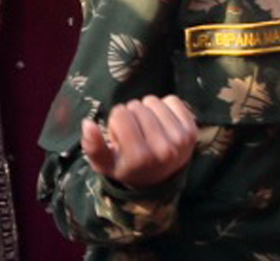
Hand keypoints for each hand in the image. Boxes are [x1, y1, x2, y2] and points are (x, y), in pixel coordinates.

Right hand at [80, 94, 197, 187]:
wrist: (159, 179)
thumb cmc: (127, 166)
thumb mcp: (104, 163)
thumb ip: (92, 146)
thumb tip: (88, 123)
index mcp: (140, 157)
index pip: (120, 114)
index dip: (116, 121)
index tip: (121, 136)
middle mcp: (163, 149)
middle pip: (136, 106)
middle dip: (131, 115)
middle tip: (135, 133)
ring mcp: (180, 140)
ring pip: (153, 101)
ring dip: (147, 110)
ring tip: (147, 128)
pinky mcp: (192, 131)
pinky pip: (172, 100)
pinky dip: (164, 107)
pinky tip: (161, 123)